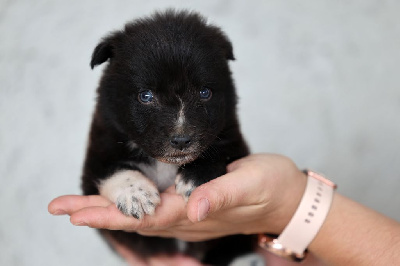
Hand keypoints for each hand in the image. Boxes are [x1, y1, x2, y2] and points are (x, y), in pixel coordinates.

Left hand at [49, 154, 306, 239]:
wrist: (288, 199)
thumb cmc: (272, 185)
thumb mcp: (251, 183)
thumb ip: (220, 195)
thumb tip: (194, 210)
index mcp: (196, 211)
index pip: (143, 215)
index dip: (108, 212)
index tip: (75, 210)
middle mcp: (188, 219)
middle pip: (134, 219)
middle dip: (96, 212)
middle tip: (60, 207)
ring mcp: (191, 218)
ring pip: (141, 218)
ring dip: (108, 212)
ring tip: (78, 206)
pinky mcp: (195, 210)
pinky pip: (155, 214)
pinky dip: (131, 210)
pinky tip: (120, 206)